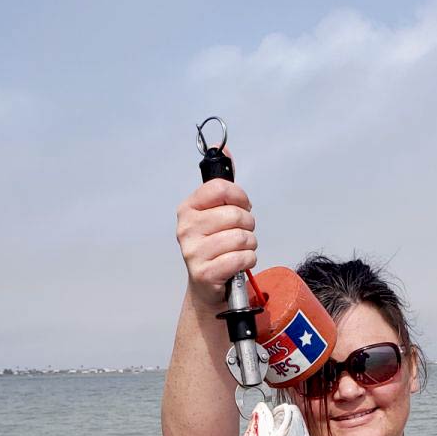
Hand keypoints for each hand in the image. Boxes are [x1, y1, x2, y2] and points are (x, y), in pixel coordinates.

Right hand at [175, 179, 257, 306]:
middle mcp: (186, 228)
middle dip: (248, 225)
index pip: (221, 188)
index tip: (242, 206)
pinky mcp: (204, 272)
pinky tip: (239, 262)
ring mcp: (193, 251)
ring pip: (242, 238)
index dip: (240, 197)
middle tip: (242, 233)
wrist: (206, 285)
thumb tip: (224, 149)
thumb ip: (221, 183)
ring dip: (249, 244)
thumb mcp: (214, 212)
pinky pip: (241, 258)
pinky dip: (248, 260)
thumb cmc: (214, 246)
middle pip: (236, 215)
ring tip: (240, 249)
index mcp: (188, 208)